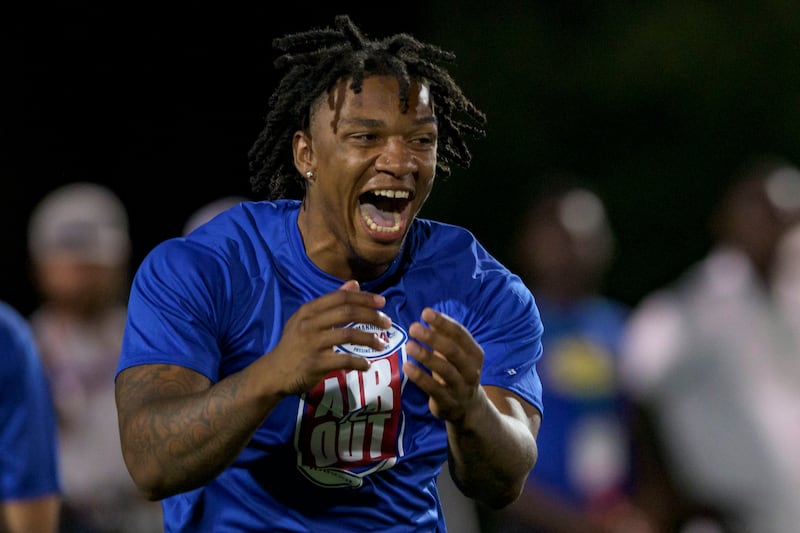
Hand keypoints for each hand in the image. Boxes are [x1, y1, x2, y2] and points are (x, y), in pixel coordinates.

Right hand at [267, 280, 390, 395]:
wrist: (274, 372)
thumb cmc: (294, 344)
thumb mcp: (307, 318)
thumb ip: (331, 301)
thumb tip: (355, 284)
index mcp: (309, 310)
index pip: (341, 297)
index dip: (364, 298)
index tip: (383, 302)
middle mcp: (310, 323)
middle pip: (347, 312)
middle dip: (371, 316)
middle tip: (387, 323)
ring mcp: (312, 343)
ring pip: (348, 334)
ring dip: (369, 339)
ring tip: (382, 344)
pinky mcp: (315, 363)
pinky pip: (343, 360)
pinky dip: (359, 362)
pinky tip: (367, 365)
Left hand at [404, 307, 483, 421]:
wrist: (467, 408)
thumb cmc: (457, 372)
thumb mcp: (455, 353)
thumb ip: (443, 335)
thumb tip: (428, 314)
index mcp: (474, 353)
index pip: (460, 334)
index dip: (443, 322)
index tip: (425, 312)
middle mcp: (471, 370)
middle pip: (453, 351)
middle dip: (433, 338)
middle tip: (413, 327)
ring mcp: (460, 387)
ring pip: (444, 370)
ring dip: (426, 356)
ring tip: (409, 345)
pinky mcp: (447, 402)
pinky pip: (433, 389)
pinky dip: (420, 377)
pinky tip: (407, 367)